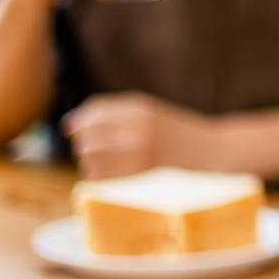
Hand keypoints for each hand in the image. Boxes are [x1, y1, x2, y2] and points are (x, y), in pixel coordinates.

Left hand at [64, 93, 222, 177]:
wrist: (208, 148)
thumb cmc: (174, 129)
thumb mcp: (149, 111)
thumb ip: (114, 113)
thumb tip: (70, 123)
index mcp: (139, 106)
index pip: (94, 110)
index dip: (79, 119)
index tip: (72, 127)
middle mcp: (138, 124)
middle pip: (89, 132)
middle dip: (80, 140)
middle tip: (86, 145)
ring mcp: (140, 147)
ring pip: (91, 153)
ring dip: (86, 157)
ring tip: (94, 159)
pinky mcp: (143, 168)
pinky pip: (103, 172)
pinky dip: (95, 172)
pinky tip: (100, 171)